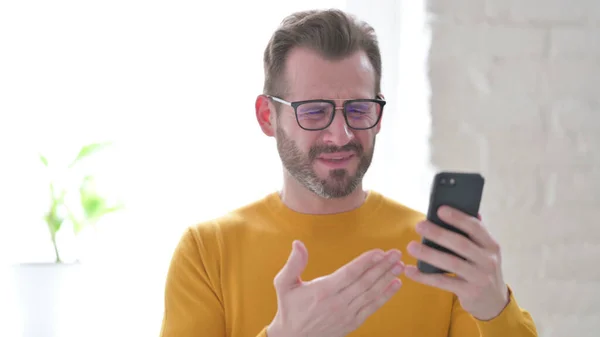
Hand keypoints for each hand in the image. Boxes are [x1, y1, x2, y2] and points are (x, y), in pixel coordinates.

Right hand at [267, 240, 403, 336]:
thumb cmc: (289, 308)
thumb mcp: (284, 284)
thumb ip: (293, 264)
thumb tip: (297, 243)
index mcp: (323, 291)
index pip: (350, 273)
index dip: (366, 262)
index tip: (379, 251)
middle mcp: (337, 303)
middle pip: (365, 282)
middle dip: (382, 266)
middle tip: (396, 253)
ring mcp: (346, 314)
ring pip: (371, 293)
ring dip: (387, 278)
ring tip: (399, 266)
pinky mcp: (352, 323)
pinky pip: (372, 307)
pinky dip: (385, 296)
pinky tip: (395, 284)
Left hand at [404, 206, 508, 320]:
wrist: (494, 302)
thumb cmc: (482, 269)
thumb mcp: (484, 251)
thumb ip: (473, 233)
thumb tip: (459, 208)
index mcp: (491, 245)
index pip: (475, 227)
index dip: (458, 217)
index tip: (440, 210)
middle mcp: (488, 260)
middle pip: (461, 244)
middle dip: (439, 233)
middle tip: (419, 225)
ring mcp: (479, 277)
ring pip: (451, 263)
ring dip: (429, 254)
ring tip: (411, 247)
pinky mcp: (469, 292)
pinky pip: (443, 282)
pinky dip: (424, 277)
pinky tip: (410, 271)